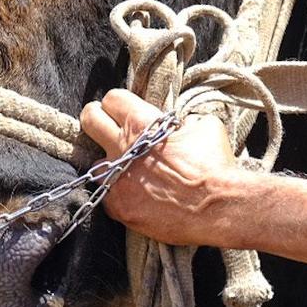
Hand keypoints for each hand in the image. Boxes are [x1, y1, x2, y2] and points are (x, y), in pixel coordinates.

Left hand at [81, 89, 245, 247]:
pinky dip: (118, 194)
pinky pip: (106, 195)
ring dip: (108, 164)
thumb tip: (179, 124)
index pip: (111, 98)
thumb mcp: (204, 126)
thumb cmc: (214, 165)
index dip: (118, 103)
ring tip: (126, 170)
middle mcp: (122, 147)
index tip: (122, 111)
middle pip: (89, 119)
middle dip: (96, 119)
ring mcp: (117, 178)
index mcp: (141, 123)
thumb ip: (182, 121)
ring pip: (95, 163)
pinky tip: (136, 195)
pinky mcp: (118, 206)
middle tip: (105, 127)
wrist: (218, 208)